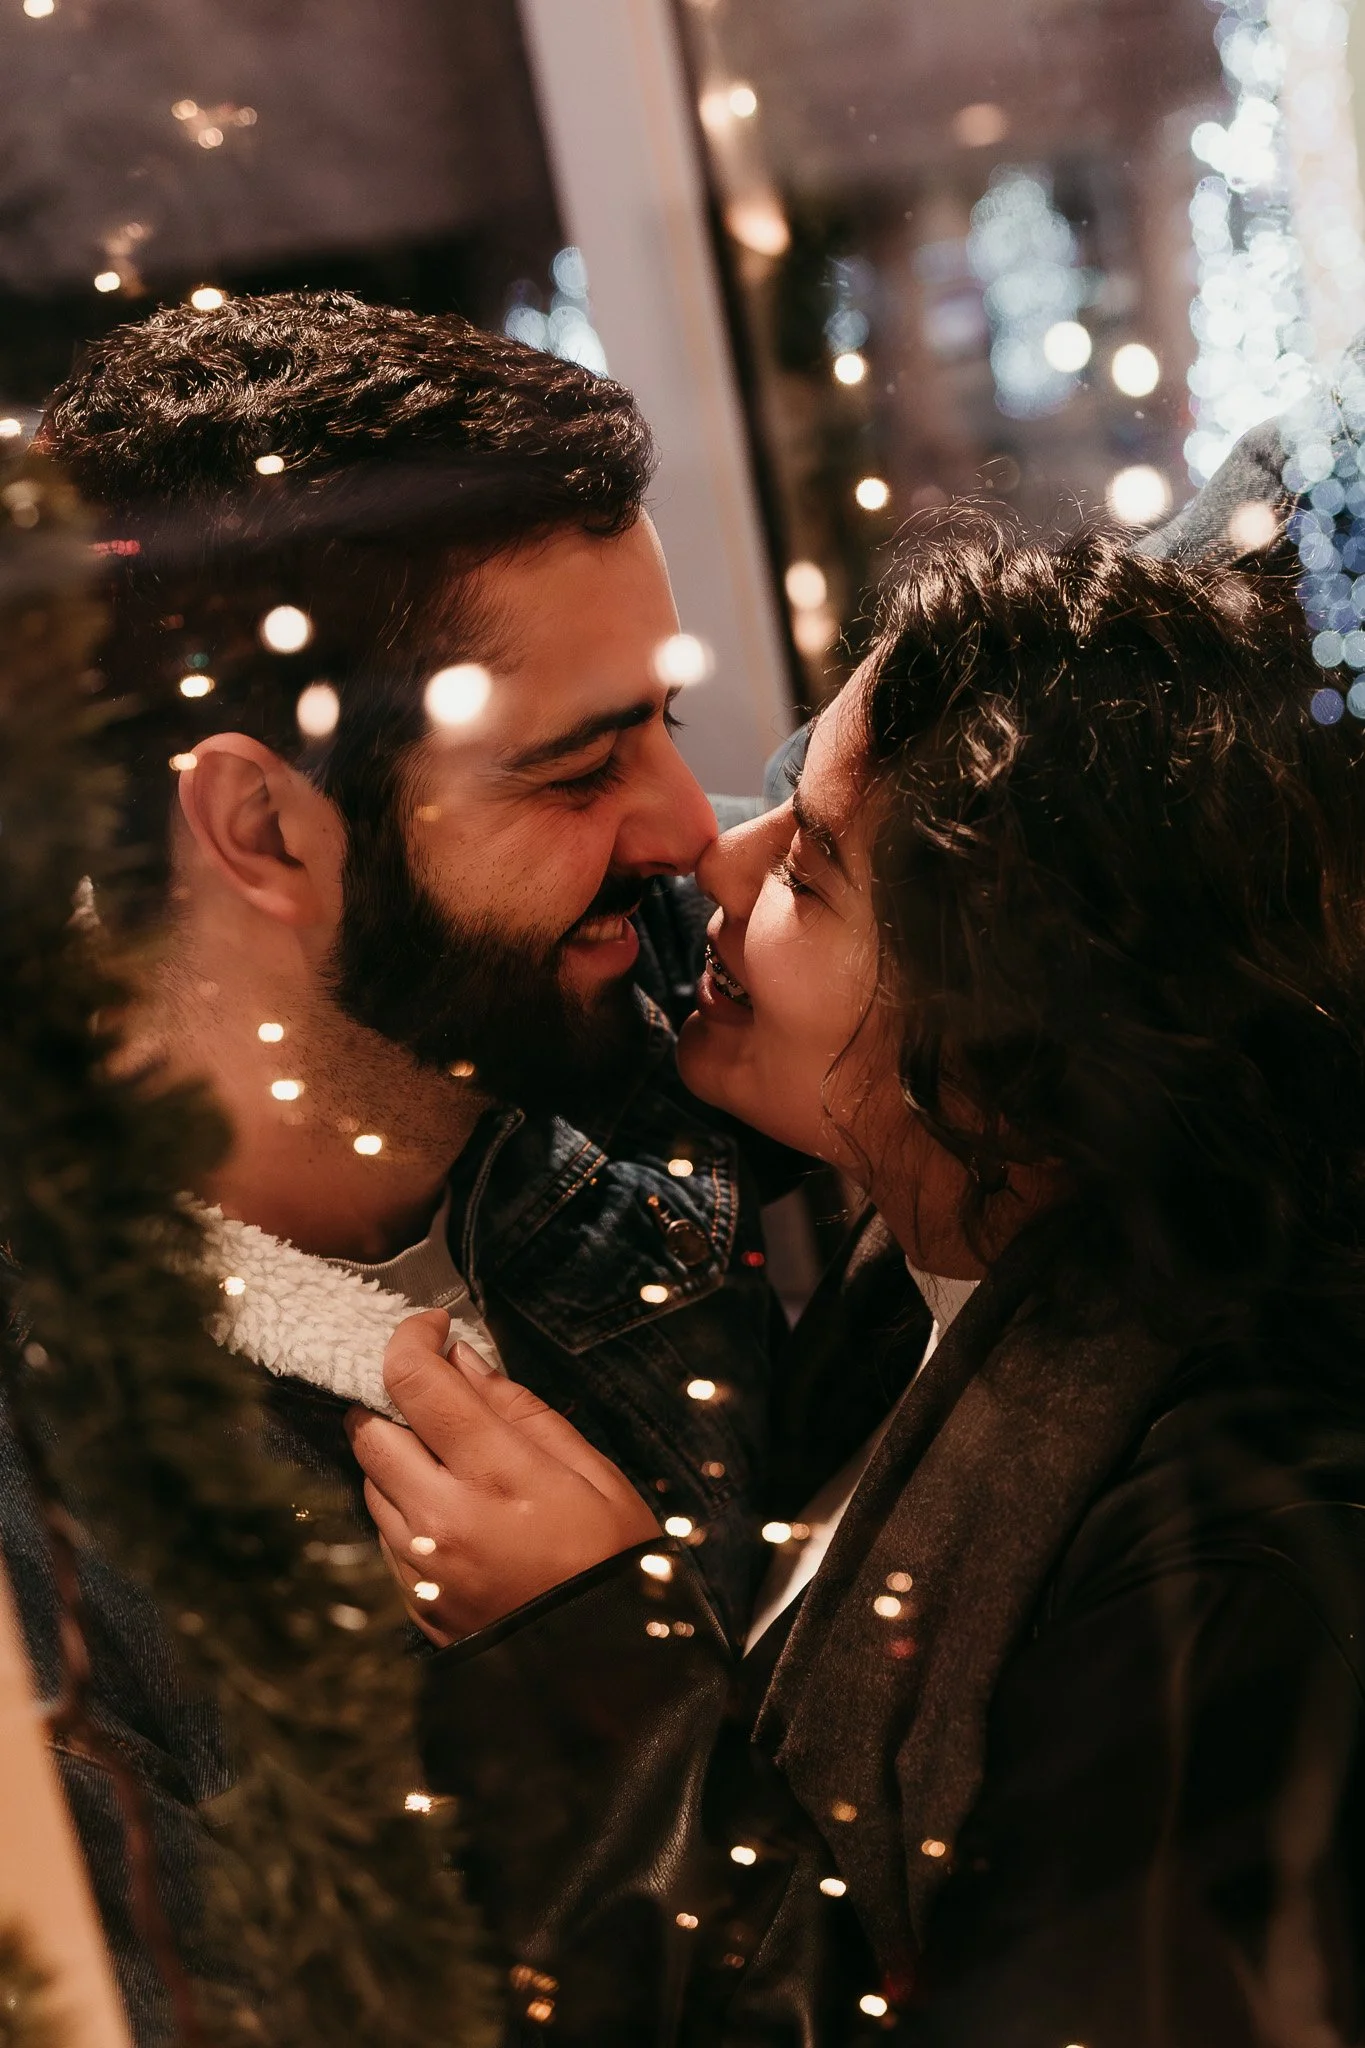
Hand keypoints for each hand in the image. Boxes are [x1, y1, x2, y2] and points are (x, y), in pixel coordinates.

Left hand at [344, 1309, 659, 1644]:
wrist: (607, 1672)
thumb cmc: (613, 1562)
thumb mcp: (593, 1471)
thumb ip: (522, 1410)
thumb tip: (466, 1361)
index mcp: (495, 1475)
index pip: (414, 1381)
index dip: (411, 1337)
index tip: (430, 1326)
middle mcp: (441, 1518)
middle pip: (368, 1427)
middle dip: (390, 1395)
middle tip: (431, 1390)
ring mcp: (419, 1564)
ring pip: (368, 1479)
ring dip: (393, 1450)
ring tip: (445, 1451)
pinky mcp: (412, 1598)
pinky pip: (381, 1530)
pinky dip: (400, 1501)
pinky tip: (447, 1504)